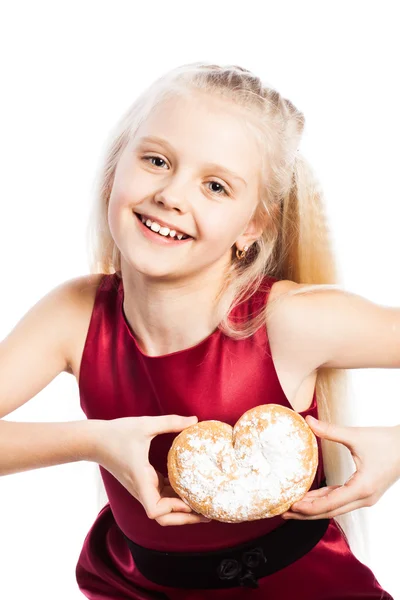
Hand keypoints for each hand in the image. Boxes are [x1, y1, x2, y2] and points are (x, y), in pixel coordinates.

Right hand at [94, 414, 211, 525]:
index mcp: (140, 479)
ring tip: (204, 504)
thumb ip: (170, 422)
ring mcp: (141, 487)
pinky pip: (161, 496)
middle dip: (185, 518)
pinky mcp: (142, 482)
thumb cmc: (117, 433)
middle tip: (207, 513)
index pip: (154, 510)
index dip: (172, 510)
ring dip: (182, 509)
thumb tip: (195, 420)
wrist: (93, 440)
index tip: (187, 501)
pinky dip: (175, 497)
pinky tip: (190, 490)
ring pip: (163, 509)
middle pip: (163, 517)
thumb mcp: (145, 424)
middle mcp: (141, 488)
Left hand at [282, 416, 399, 520]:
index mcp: (362, 488)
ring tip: (292, 508)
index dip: (309, 507)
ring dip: (314, 508)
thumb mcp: (356, 436)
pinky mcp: (365, 492)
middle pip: (330, 511)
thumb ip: (330, 431)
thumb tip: (307, 421)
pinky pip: (341, 499)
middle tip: (283, 512)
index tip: (290, 506)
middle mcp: (364, 498)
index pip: (330, 503)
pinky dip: (325, 500)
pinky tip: (310, 498)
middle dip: (306, 513)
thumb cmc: (386, 441)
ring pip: (335, 507)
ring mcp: (366, 497)